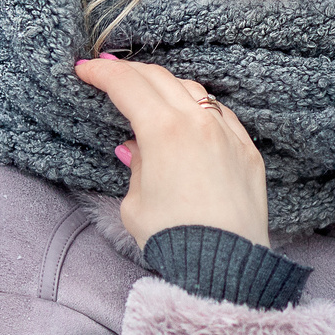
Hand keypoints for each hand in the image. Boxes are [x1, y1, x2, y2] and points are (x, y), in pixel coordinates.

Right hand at [74, 55, 269, 247]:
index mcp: (164, 131)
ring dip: (167, 85)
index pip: (127, 86)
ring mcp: (228, 134)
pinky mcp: (248, 151)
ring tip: (149, 92)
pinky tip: (191, 115)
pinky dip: (200, 107)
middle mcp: (199, 122)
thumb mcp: (136, 203)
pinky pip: (222, 114)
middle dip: (130, 71)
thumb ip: (137, 166)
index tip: (86, 69)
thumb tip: (137, 148)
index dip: (102, 73)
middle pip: (159, 78)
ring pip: (194, 91)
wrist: (225, 264)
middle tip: (110, 73)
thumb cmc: (174, 238)